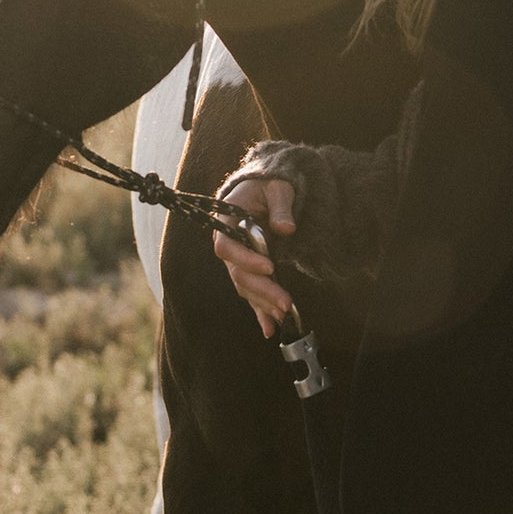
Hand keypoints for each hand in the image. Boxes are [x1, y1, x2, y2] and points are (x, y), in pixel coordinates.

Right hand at [212, 176, 296, 338]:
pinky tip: (270, 329)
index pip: (226, 246)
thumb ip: (281, 206)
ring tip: (284, 314)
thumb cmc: (269, 184)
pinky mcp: (248, 270)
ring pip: (245, 287)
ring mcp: (236, 259)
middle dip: (262, 290)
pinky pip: (251, 293)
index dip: (245, 259)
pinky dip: (260, 312)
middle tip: (285, 303)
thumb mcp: (278, 187)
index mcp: (226, 221)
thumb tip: (286, 229)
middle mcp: (227, 243)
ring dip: (263, 303)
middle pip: (238, 274)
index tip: (270, 266)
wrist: (264, 189)